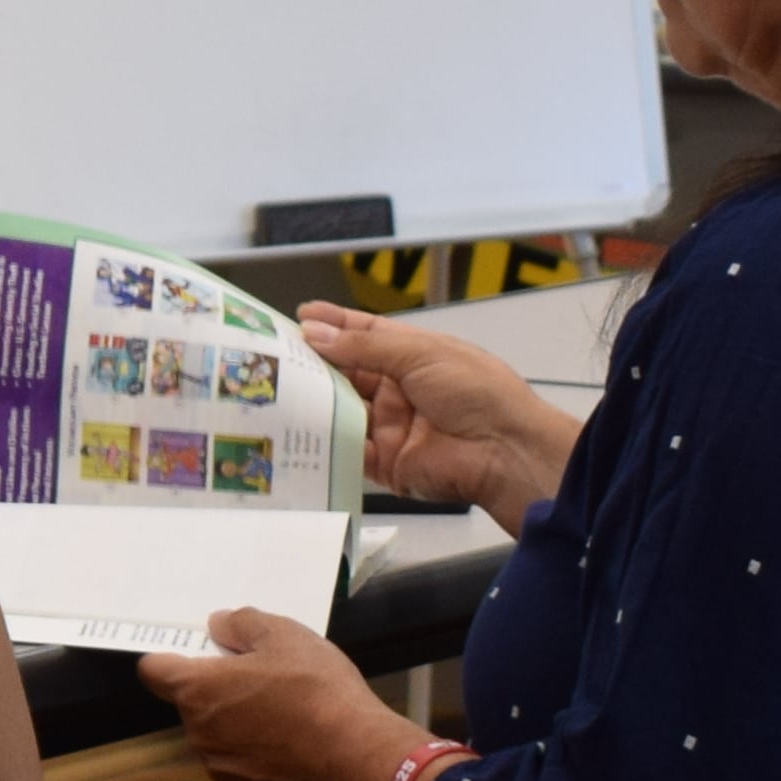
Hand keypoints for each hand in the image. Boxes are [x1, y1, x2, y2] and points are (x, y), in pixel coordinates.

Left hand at [137, 604, 422, 780]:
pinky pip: (241, 768)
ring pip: (217, 738)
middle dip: (217, 692)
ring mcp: (222, 770)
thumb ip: (240, 624)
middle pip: (192, 705)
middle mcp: (198, 734)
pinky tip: (293, 749)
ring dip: (237, 726)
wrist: (355, 753)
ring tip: (284, 717)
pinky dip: (257, 758)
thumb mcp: (283, 635)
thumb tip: (216, 626)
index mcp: (197, 691)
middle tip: (262, 681)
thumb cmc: (315, 687)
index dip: (171, 659)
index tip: (200, 654)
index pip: (153, 671)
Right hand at [291, 303, 576, 514]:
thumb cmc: (478, 393)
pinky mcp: (386, 463)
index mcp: (414, 356)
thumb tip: (316, 333)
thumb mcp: (420, 353)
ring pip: (342, 410)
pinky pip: (347, 450)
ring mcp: (391, 427)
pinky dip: (324, 440)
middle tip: (275, 354)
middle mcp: (400, 390)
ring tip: (276, 387)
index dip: (334, 325)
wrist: (506, 452)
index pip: (366, 335)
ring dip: (314, 400)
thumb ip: (365, 346)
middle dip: (315, 363)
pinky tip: (298, 427)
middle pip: (348, 373)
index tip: (300, 317)